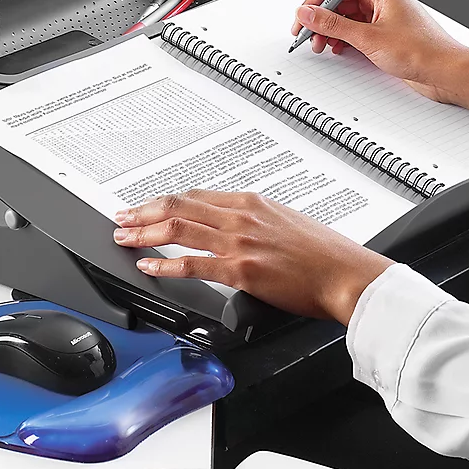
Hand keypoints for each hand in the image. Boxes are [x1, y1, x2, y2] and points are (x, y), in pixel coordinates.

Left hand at [112, 189, 392, 323]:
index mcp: (252, 203)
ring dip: (145, 232)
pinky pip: (192, 264)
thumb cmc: (326, 253)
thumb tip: (237, 228)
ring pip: (179, 229)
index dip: (166, 200)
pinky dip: (164, 263)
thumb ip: (258, 222)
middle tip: (122, 217)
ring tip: (124, 237)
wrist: (346, 273)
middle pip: (180, 206)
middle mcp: (242, 216)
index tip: (147, 206)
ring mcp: (239, 241)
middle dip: (144, 211)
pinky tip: (147, 265)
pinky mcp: (241, 270)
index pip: (197, 196)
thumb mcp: (288, 222)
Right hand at [293, 0, 468, 113]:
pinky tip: (338, 49)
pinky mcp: (384, 32)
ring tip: (322, 46)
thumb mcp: (368, 37)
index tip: (302, 18)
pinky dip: (344, 39)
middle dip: (321, 20)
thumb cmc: (422, 49)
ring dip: (331, 31)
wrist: (445, 71)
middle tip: (308, 36)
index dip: (314, 2)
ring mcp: (382, 14)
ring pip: (345, 17)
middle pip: (339, 1)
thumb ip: (333, 24)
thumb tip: (308, 13)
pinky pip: (355, 30)